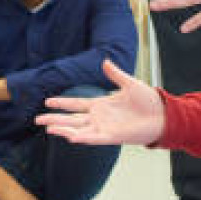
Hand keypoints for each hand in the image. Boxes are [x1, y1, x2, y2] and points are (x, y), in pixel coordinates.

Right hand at [37, 59, 164, 145]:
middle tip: (38, 119)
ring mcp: (104, 128)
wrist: (163, 115)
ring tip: (48, 129)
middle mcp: (99, 117)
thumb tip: (105, 61)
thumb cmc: (148, 100)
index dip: (62, 103)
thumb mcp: (130, 83)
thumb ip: (115, 74)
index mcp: (101, 104)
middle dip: (54, 119)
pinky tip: (70, 137)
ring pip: (78, 129)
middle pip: (71, 119)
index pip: (76, 104)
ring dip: (63, 129)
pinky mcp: (112, 136)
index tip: (47, 102)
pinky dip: (82, 137)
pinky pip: (93, 138)